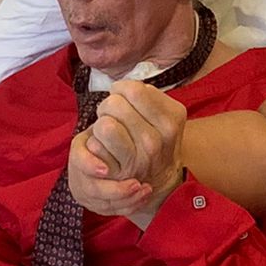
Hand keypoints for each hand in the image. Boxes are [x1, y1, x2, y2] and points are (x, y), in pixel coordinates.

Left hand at [69, 81, 187, 220]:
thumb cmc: (156, 136)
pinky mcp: (118, 173)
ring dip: (101, 123)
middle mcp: (156, 140)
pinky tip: (104, 146)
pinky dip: (94, 141)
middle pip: (114, 104)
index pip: (133, 89)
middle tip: (115, 116)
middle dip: (109, 105)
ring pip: (104, 125)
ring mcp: (138, 159)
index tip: (124, 99)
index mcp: (171, 119)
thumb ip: (148, 95)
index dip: (121, 89)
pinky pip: (94, 146)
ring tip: (108, 130)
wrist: (158, 177)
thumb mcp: (165, 113)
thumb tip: (121, 88)